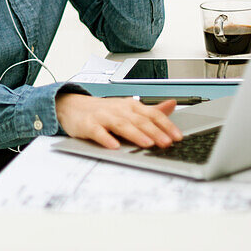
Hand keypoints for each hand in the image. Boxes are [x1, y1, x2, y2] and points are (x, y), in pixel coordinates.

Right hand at [55, 93, 182, 149]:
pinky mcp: (88, 125)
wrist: (73, 107)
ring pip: (121, 125)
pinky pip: (98, 132)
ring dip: (135, 134)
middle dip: (154, 131)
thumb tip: (172, 105)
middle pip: (139, 120)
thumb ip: (151, 110)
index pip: (152, 114)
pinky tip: (114, 146)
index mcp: (131, 106)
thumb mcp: (129, 108)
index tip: (177, 136)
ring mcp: (103, 116)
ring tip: (147, 143)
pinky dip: (106, 138)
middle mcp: (119, 109)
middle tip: (166, 142)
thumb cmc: (105, 111)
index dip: (166, 125)